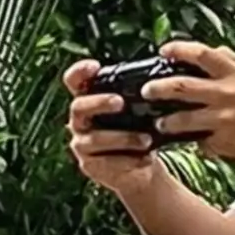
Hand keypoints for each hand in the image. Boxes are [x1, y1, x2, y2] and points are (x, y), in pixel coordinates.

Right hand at [64, 59, 163, 194]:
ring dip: (122, 137)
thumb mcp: (139, 112)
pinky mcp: (90, 166)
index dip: (79, 72)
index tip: (95, 66)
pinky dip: (128, 160)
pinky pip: (106, 162)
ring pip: (94, 138)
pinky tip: (146, 159)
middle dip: (99, 102)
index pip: (74, 82)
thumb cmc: (138, 131)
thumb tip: (161, 81)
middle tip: (120, 102)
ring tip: (147, 139)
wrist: (138, 169)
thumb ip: (139, 98)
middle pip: (78, 107)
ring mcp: (82, 144)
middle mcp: (79, 121)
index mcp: (88, 101)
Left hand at [144, 42, 234, 166]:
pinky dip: (194, 140)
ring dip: (166, 121)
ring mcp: (223, 119)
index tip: (163, 51)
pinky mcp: (222, 141)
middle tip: (146, 90)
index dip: (178, 50)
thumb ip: (230, 63)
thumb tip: (207, 52)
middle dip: (157, 88)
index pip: (200, 54)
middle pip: (180, 86)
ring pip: (181, 119)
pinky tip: (192, 140)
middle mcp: (227, 93)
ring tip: (161, 123)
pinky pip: (199, 140)